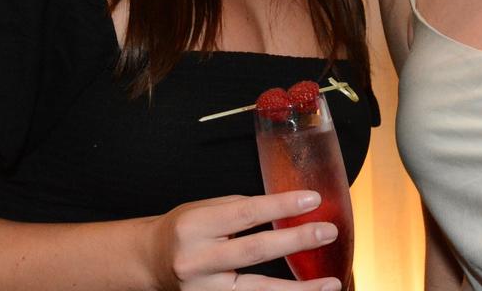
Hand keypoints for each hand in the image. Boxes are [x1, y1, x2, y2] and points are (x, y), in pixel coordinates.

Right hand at [149, 190, 341, 290]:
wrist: (150, 262)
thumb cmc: (183, 230)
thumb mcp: (204, 209)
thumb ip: (241, 209)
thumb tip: (287, 209)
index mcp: (195, 226)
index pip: (246, 213)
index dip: (281, 206)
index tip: (312, 200)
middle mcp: (196, 261)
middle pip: (255, 251)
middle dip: (296, 242)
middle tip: (328, 232)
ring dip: (300, 289)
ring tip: (331, 283)